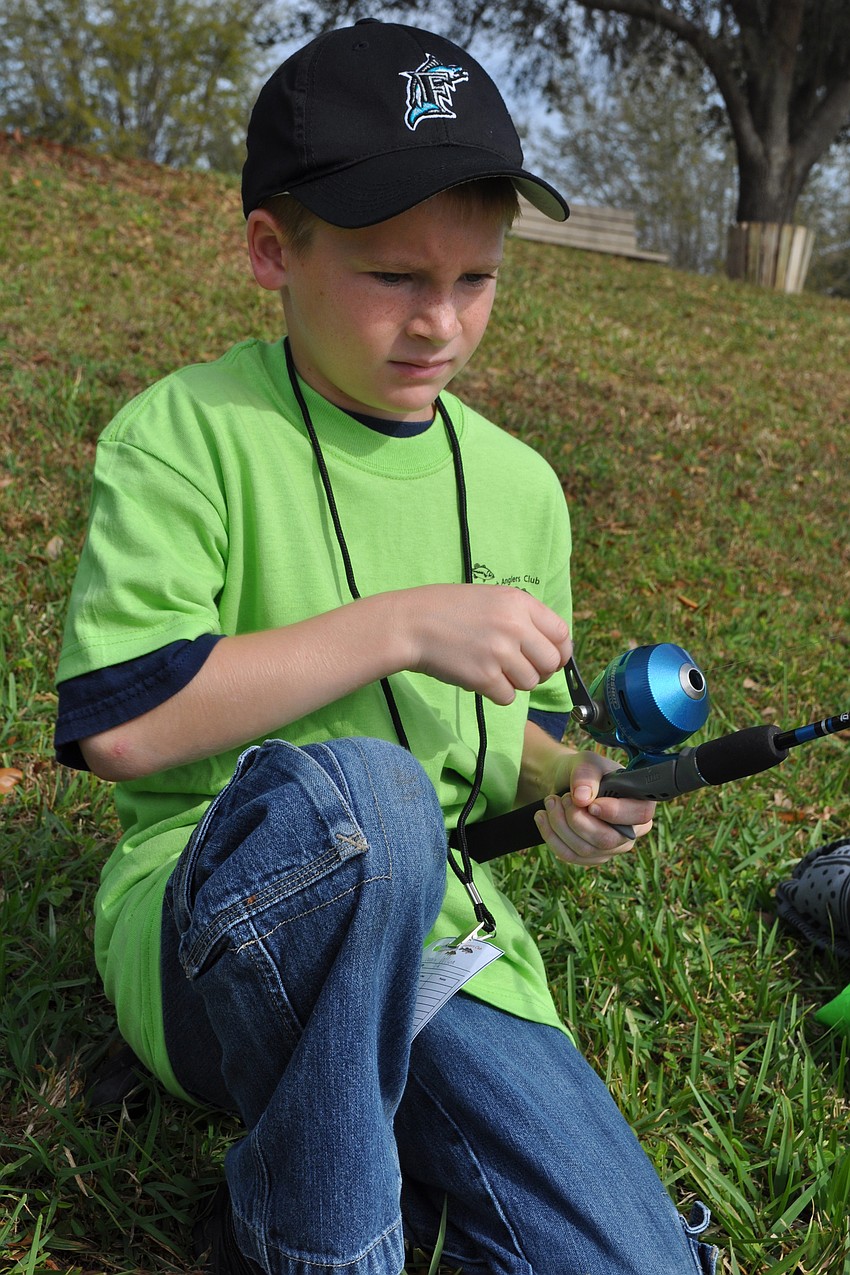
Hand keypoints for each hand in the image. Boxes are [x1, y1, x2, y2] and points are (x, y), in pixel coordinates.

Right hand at [405, 583, 571, 704]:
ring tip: (492, 669)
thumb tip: (552, 647)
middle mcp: (515, 626)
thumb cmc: (447, 610)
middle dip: (540, 671)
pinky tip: (479, 678)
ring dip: (515, 682)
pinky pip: (508, 697)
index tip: (551, 659)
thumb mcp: (491, 597)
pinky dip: (496, 693)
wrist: (411, 624)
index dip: (560, 651)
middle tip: (519, 669)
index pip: (562, 634)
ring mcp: (500, 653)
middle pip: (551, 663)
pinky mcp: (484, 677)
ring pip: (531, 683)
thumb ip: (522, 617)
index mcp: (519, 603)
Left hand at [533, 750, 654, 866]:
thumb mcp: (586, 763)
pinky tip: (542, 817)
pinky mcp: (590, 857)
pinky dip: (551, 836)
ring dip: (560, 825)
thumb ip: (586, 774)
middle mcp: (629, 831)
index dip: (614, 812)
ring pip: (585, 850)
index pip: (640, 815)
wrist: (566, 785)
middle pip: (606, 839)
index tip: (590, 804)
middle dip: (577, 819)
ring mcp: (611, 848)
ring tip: (550, 801)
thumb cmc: (585, 773)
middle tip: (562, 798)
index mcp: (639, 803)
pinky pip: (570, 856)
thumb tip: (582, 798)